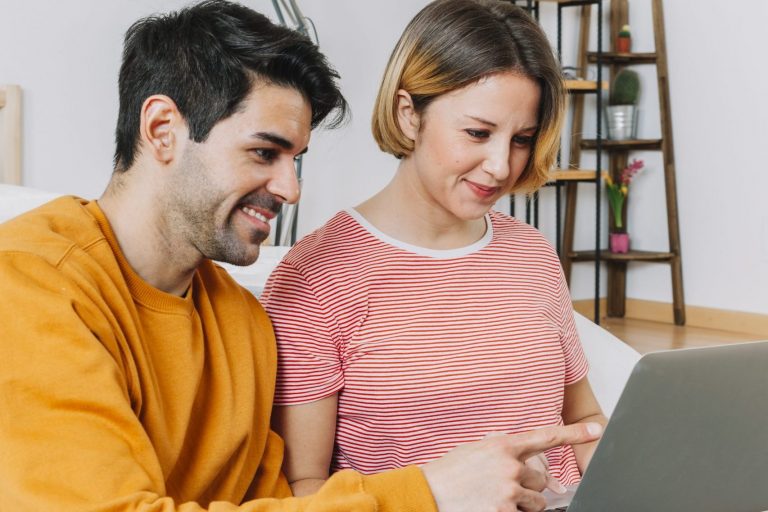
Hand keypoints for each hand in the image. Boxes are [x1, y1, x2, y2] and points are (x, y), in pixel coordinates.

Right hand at [421, 422, 601, 511]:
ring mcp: (508, 491)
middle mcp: (509, 466)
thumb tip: (521, 455)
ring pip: (536, 502)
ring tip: (494, 499)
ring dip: (521, 504)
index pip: (545, 437)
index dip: (574, 433)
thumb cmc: (450, 472)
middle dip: (527, 486)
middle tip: (502, 488)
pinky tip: (490, 507)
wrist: (427, 493)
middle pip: (540, 480)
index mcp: (502, 445)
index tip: (596, 431)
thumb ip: (502, 450)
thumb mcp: (476, 450)